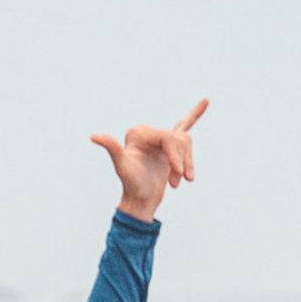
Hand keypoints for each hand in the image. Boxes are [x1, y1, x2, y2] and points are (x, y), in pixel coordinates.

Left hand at [93, 98, 208, 220]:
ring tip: (183, 181)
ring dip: (187, 162)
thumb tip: (94, 136)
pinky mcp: (169, 145)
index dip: (176, 155)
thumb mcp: (123, 168)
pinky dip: (195, 114)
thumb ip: (113, 149)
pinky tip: (206, 101)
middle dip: (181, 161)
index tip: (179, 175)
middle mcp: (148, 131)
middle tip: (177, 183)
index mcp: (138, 132)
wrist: (140, 200)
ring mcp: (160, 138)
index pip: (167, 137)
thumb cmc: (132, 186)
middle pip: (178, 139)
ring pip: (185, 141)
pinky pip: (185, 124)